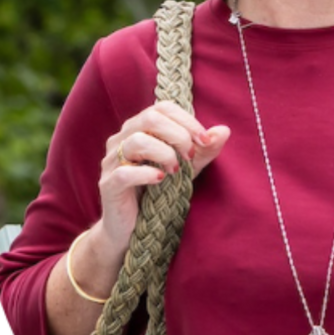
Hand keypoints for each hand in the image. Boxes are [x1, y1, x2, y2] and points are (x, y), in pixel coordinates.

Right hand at [97, 101, 229, 261]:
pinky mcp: (108, 184)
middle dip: (179, 134)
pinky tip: (161, 179)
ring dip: (165, 153)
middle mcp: (122, 139)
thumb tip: (224, 130)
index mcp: (139, 128)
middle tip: (190, 156)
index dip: (187, 121)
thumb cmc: (161, 190)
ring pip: (137, 141)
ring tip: (176, 170)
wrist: (135, 226)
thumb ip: (206, 149)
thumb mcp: (189, 167)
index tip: (204, 140)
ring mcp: (111, 161)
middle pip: (150, 118)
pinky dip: (146, 173)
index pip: (163, 108)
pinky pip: (124, 172)